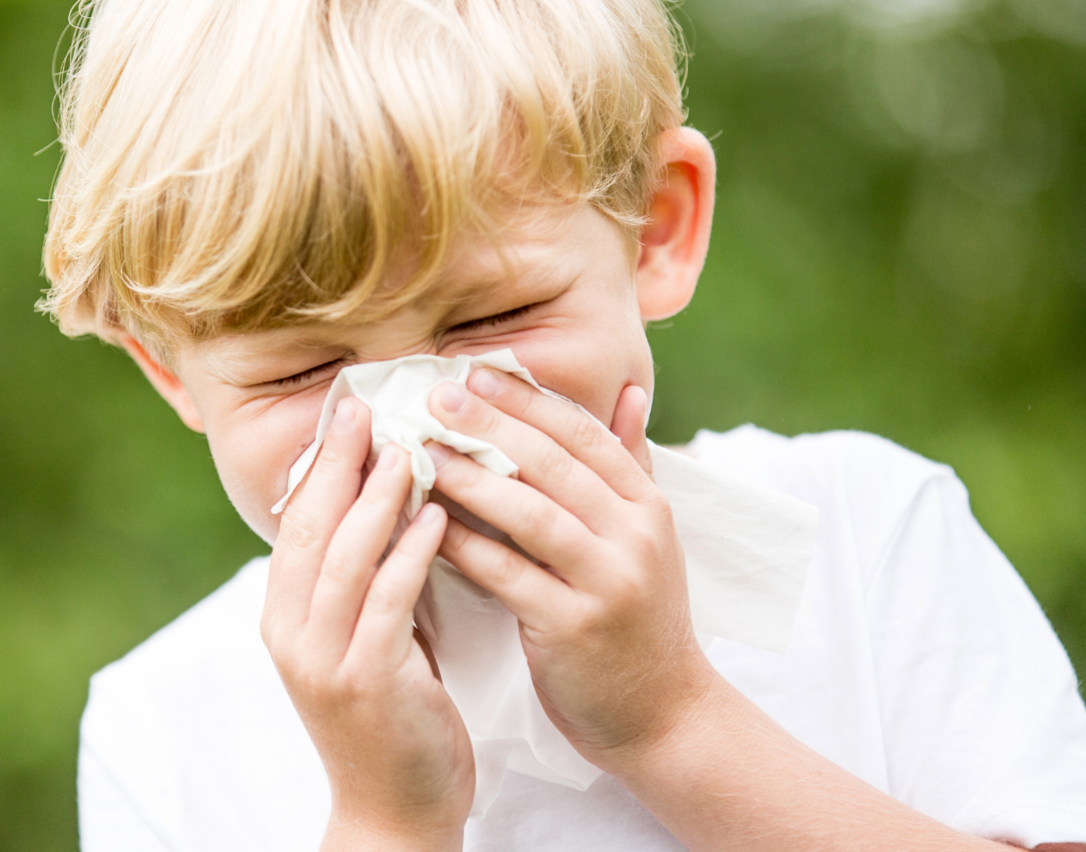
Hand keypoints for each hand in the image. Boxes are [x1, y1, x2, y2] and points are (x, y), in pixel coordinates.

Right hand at [263, 398, 472, 851]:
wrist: (395, 812)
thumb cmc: (392, 718)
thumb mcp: (365, 639)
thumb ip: (366, 579)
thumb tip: (389, 503)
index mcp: (284, 616)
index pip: (294, 521)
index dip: (320, 463)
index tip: (348, 409)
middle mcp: (290, 633)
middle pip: (308, 527)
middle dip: (338, 462)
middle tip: (368, 405)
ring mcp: (322, 660)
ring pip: (343, 557)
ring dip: (376, 497)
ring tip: (410, 448)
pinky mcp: (365, 683)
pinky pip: (386, 603)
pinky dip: (410, 554)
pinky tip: (437, 517)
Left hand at [424, 370, 716, 769]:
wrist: (664, 713)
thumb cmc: (639, 619)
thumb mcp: (648, 537)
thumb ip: (630, 463)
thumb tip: (627, 391)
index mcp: (648, 505)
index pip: (584, 434)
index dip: (527, 399)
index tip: (475, 371)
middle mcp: (635, 535)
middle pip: (554, 464)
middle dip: (490, 425)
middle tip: (435, 397)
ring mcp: (609, 581)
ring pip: (531, 514)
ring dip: (471, 478)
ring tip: (421, 452)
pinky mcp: (575, 627)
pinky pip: (510, 575)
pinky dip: (466, 546)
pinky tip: (426, 524)